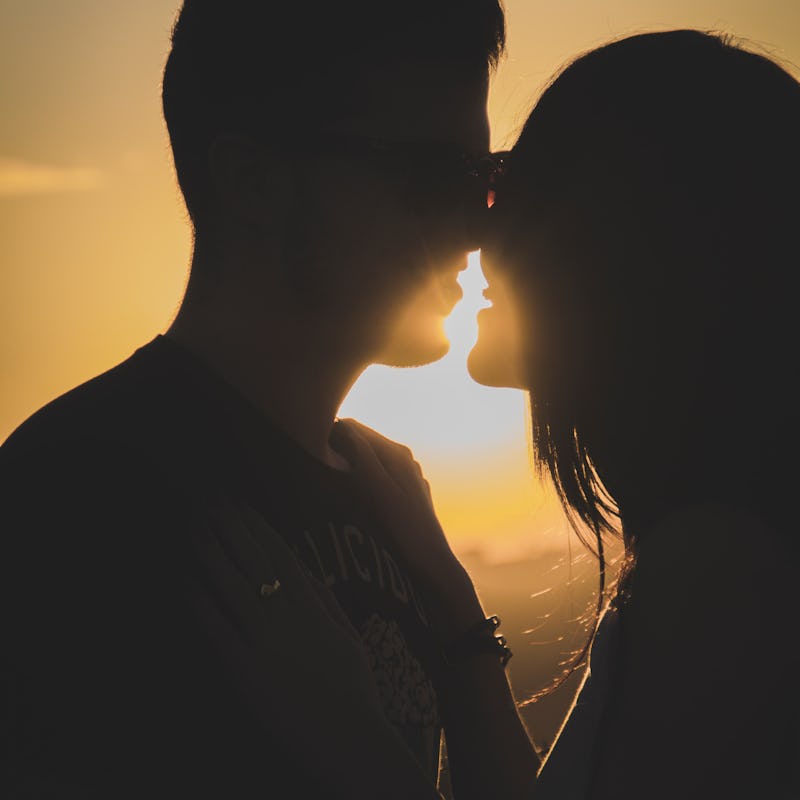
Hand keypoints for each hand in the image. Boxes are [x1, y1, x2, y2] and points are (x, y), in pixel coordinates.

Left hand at [188, 502, 443, 798]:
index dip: (255, 526)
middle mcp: (286, 615)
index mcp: (312, 605)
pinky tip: (184, 579)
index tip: (239, 504)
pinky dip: (198, 600)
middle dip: (227, 527)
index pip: (278, 554)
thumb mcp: (344, 634)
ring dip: (208, 552)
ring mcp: (263, 641)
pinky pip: (214, 628)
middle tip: (207, 501)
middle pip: (249, 560)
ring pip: (229, 585)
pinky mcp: (243, 671)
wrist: (348, 738)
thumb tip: (300, 566)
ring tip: (193, 528)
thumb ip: (322, 599)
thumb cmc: (352, 687)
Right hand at [331, 418, 484, 640]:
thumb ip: (360, 455)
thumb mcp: (376, 490)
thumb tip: (340, 425)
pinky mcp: (407, 495)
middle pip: (361, 442)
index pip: (352, 427)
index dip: (329, 435)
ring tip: (331, 484)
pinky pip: (377, 477)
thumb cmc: (402, 530)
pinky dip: (362, 480)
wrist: (431, 567)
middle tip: (316, 468)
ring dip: (349, 465)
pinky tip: (355, 499)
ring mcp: (407, 477)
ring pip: (368, 460)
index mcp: (396, 452)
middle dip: (338, 449)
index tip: (310, 453)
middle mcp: (405, 459)